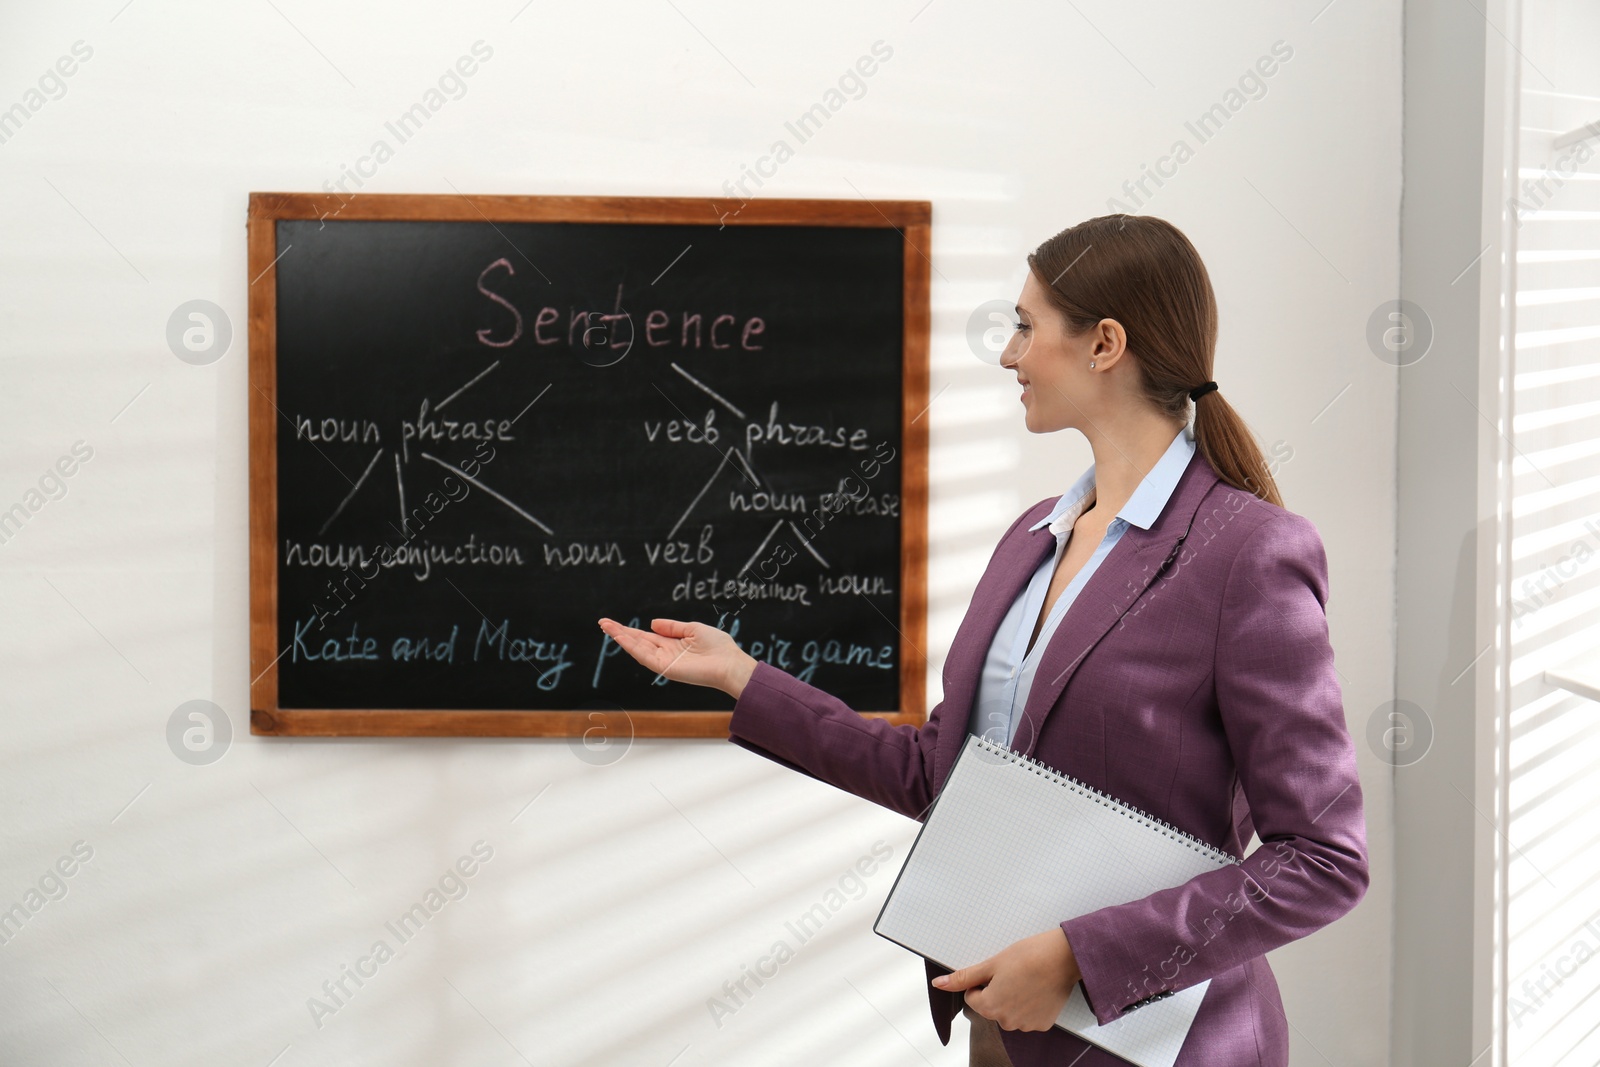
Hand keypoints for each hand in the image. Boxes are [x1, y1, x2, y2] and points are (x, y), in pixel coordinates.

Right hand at [597, 617, 757, 697]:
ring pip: (637, 648)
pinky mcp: (666, 668)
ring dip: (621, 637)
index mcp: (672, 644)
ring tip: (606, 626)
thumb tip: (652, 622)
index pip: (646, 636)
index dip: (630, 629)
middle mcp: (665, 653)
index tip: (614, 622)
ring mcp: (664, 662)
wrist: (730, 664)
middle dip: (620, 632)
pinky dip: (632, 647)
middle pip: (637, 641)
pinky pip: (645, 656)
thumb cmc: (718, 647)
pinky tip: (621, 637)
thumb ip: (672, 626)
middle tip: (602, 622)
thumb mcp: (693, 628)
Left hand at [931, 927, 1080, 1031]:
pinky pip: (1028, 1016)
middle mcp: (1007, 1021)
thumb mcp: (991, 963)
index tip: (998, 971)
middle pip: (992, 1006)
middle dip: (998, 991)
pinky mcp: (1043, 1024)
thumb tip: (938, 984)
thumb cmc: (1028, 956)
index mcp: (989, 1006)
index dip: (983, 981)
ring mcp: (1026, 1025)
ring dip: (1014, 998)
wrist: (1063, 957)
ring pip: (1010, 1012)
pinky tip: (1038, 989)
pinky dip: (1031, 1004)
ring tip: (1027, 979)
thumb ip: (964, 977)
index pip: (973, 997)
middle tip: (1014, 973)